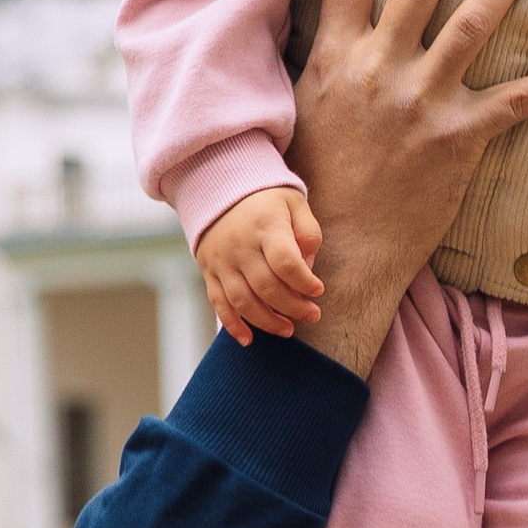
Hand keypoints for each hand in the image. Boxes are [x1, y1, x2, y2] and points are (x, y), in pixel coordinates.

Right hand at [198, 185, 323, 345]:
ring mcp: (222, 261)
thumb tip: (308, 267)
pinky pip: (218, 304)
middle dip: (292, 307)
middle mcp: (240, 245)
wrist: (218, 188)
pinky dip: (233, 325)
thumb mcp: (294, 203)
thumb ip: (308, 233)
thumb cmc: (266, 200)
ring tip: (288, 329)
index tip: (318, 291)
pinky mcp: (209, 271)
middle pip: (266, 286)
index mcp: (265, 226)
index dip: (304, 281)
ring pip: (242, 300)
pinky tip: (250, 340)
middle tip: (312, 315)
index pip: (285, 262)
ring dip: (267, 321)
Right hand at [290, 0, 527, 377]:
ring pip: (471, 25)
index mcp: (333, 58)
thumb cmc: (317, 182)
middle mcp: (377, 70)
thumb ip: (324, 61)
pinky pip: (517, 103)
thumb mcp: (303, 108)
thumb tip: (333, 21)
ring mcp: (419, 103)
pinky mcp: (456, 141)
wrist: (337, 250)